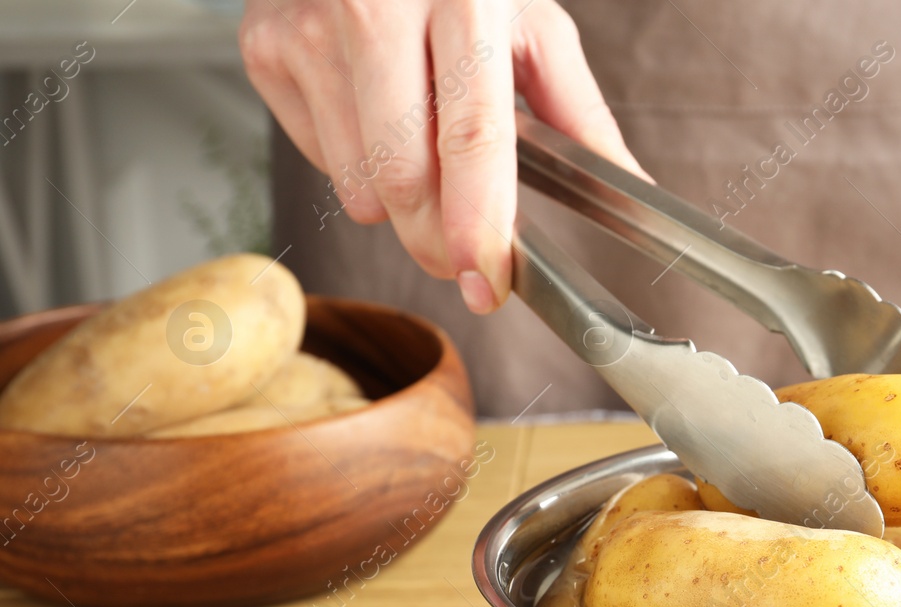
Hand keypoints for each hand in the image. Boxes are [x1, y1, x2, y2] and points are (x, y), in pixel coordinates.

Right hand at [239, 0, 641, 313]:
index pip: (470, 134)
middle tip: (464, 253)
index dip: (478, 221)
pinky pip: (320, 161)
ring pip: (358, 187)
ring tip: (418, 143)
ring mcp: (310, 26)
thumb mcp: (532, 23)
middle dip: (439, 240)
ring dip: (398, 201)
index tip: (486, 280)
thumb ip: (580, 112)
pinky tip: (371, 112)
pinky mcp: (265, 46)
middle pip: (404, 179)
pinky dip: (354, 162)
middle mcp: (376, 5)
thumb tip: (631, 188)